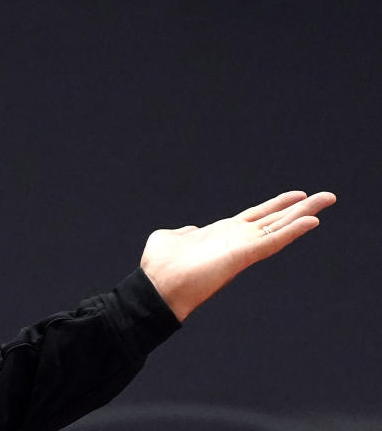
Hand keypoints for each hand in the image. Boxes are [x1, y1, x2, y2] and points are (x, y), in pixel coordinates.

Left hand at [140, 190, 335, 321]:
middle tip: (326, 197)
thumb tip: (190, 231)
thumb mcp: (170, 239)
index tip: (295, 196)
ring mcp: (242, 247)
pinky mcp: (243, 255)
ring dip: (303, 214)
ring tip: (326, 200)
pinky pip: (273, 241)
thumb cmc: (159, 267)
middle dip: (300, 208)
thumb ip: (183, 233)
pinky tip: (311, 221)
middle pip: (274, 220)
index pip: (255, 217)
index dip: (275, 206)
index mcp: (222, 234)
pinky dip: (292, 231)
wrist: (157, 288)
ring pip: (279, 228)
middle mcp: (236, 239)